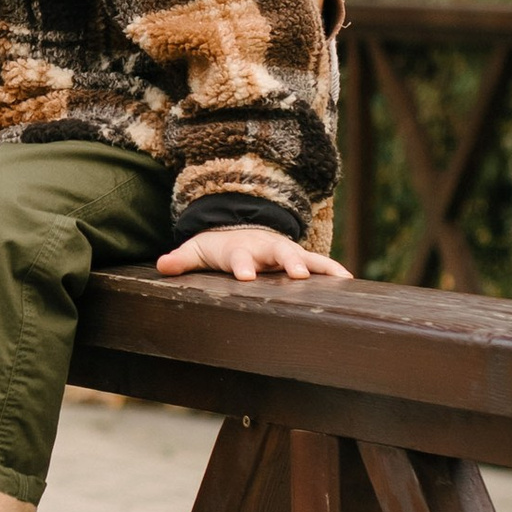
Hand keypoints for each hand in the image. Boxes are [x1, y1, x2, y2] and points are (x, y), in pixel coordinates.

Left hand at [156, 225, 349, 283]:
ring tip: (339, 279)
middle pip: (278, 253)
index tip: (246, 276)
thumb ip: (181, 259)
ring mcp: (284, 252)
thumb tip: (162, 265)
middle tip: (297, 274)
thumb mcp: (197, 250)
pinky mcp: (299, 258)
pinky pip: (320, 263)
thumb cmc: (217, 246)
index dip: (242, 266)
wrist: (238, 229)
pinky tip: (349, 282)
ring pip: (305, 256)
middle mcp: (265, 249)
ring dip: (319, 267)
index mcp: (239, 249)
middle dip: (289, 262)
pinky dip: (334, 270)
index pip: (239, 257)